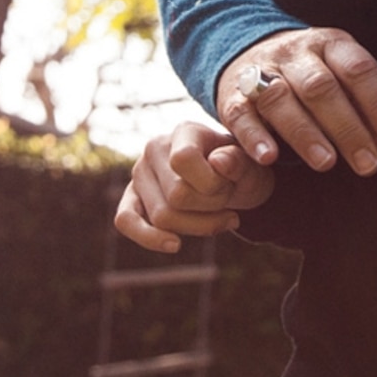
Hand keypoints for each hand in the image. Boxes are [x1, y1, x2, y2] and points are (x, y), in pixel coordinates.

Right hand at [114, 120, 274, 253]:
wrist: (231, 179)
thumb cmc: (240, 170)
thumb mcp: (251, 165)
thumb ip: (239, 162)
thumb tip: (218, 162)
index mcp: (183, 131)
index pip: (183, 160)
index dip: (212, 183)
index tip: (230, 185)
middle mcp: (154, 148)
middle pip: (176, 196)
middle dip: (210, 208)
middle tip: (227, 201)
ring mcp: (139, 174)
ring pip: (161, 216)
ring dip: (196, 226)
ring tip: (217, 217)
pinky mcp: (131, 197)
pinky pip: (125, 220)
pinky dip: (148, 237)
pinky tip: (175, 245)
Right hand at [217, 27, 376, 175]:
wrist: (247, 49)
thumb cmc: (309, 75)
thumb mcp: (340, 74)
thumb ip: (364, 106)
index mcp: (330, 44)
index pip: (359, 69)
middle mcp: (295, 53)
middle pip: (321, 87)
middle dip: (347, 127)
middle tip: (368, 163)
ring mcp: (261, 71)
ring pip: (281, 98)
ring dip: (305, 133)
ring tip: (327, 163)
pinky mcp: (232, 95)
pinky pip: (241, 114)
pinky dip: (255, 137)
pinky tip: (269, 158)